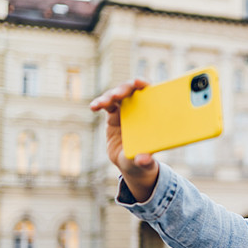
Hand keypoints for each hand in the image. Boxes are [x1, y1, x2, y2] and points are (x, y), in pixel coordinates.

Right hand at [90, 79, 158, 201]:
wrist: (132, 165)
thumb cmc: (144, 161)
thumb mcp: (145, 163)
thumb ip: (145, 161)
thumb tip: (144, 160)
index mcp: (153, 114)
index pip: (151, 93)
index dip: (144, 84)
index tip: (138, 82)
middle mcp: (141, 108)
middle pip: (132, 90)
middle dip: (124, 88)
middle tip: (117, 94)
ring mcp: (126, 110)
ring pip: (116, 96)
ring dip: (108, 96)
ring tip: (101, 104)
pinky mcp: (113, 115)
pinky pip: (105, 105)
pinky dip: (99, 103)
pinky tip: (93, 107)